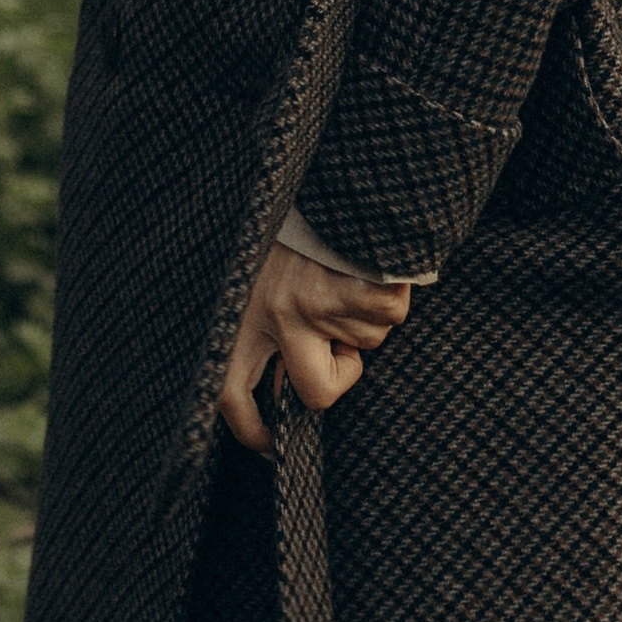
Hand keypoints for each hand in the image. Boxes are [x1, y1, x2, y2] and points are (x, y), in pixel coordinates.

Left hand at [220, 244, 412, 455]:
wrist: (327, 175)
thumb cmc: (293, 227)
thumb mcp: (259, 274)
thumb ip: (267, 322)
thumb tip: (285, 384)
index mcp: (242, 315)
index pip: (230, 395)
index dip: (250, 430)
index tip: (269, 445)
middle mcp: (277, 316)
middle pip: (315, 393)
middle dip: (340, 379)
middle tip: (344, 353)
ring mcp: (317, 306)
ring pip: (366, 344)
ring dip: (366, 315)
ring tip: (347, 269)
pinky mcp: (355, 291)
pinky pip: (388, 315)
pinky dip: (391, 292)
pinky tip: (370, 261)